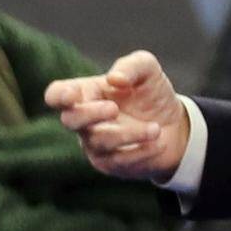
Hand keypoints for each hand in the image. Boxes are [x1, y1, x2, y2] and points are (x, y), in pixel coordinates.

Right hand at [49, 50, 194, 182]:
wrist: (174, 126)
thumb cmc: (151, 94)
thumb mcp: (147, 70)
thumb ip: (131, 66)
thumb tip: (114, 79)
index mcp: (85, 93)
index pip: (56, 95)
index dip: (58, 96)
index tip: (71, 95)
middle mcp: (84, 121)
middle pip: (70, 120)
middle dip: (90, 113)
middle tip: (114, 108)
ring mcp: (94, 145)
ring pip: (99, 141)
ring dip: (130, 134)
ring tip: (155, 129)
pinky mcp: (110, 165)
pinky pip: (119, 160)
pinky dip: (142, 150)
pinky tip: (159, 143)